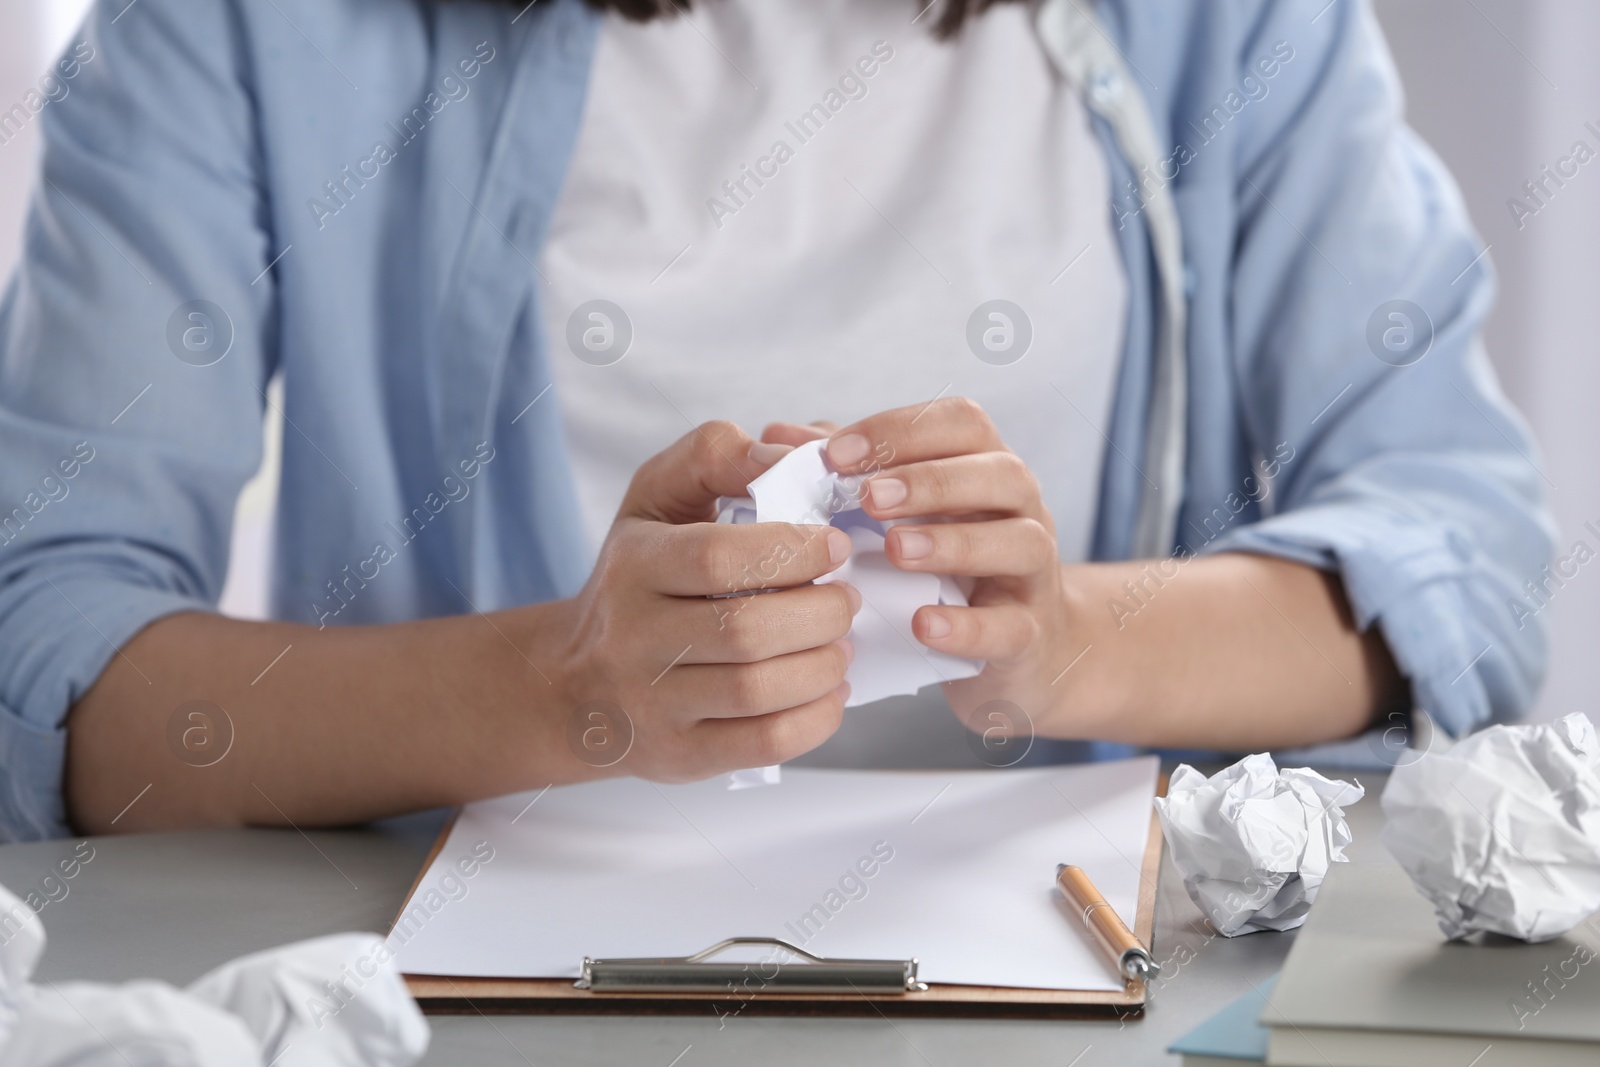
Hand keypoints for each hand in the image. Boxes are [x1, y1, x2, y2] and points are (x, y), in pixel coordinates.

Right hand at [554, 421, 858, 781]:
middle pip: (745, 631)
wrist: (573, 683)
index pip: (715, 558)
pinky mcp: (679, 756)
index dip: (792, 550)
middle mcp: (632, 638)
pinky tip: (829, 690)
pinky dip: (815, 718)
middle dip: (820, 612)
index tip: (835, 545)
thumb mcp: (657, 497)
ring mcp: (652, 704)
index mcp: (632, 565)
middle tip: (845, 599)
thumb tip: (789, 454)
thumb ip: (719, 455)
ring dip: (823, 665)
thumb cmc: (638, 575)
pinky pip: (762, 744)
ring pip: (758, 692)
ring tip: (841, 643)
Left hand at [781, 399, 1084, 736]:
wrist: (1015, 651)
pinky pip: (1011, 627)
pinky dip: (967, 626)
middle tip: (868, 499)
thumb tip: (775, 439)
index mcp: (984, 467)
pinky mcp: (1030, 634)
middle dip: (929, 481)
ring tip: (895, 551)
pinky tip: (921, 624)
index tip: (836, 454)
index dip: (901, 431)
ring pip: (1019, 542)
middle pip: (999, 474)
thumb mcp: (895, 516)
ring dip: (954, 542)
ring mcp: (1033, 573)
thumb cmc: (940, 569)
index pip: (960, 423)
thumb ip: (843, 473)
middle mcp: (1020, 509)